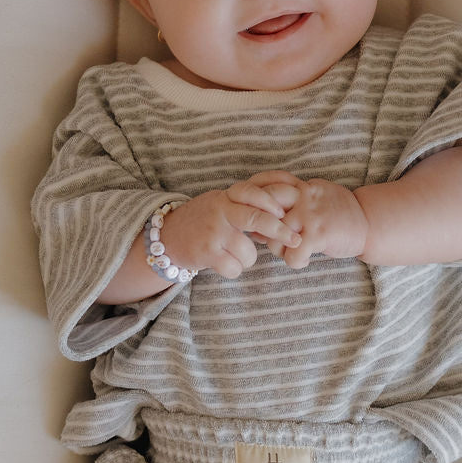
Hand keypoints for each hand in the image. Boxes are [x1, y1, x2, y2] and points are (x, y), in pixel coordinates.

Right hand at [163, 176, 301, 278]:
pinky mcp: (206, 253)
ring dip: (247, 258)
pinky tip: (223, 263)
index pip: (253, 192)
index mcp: (226, 197)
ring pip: (248, 252)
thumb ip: (245, 203)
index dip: (271, 202)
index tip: (284, 213)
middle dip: (280, 231)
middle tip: (295, 241)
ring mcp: (213, 233)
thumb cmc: (202, 221)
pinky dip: (234, 270)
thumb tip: (282, 208)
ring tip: (233, 254)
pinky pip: (235, 267)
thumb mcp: (221, 203)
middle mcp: (220, 212)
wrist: (166, 237)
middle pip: (257, 219)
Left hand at [253, 175, 368, 268]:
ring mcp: (310, 216)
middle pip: (263, 211)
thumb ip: (294, 198)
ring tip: (291, 252)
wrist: (370, 223)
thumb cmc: (340, 212)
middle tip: (270, 239)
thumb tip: (264, 212)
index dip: (256, 204)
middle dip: (261, 229)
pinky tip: (305, 260)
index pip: (265, 187)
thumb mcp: (317, 194)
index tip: (262, 220)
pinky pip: (292, 255)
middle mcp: (302, 198)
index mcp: (301, 187)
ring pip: (274, 237)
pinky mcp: (319, 235)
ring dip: (278, 250)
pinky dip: (295, 262)